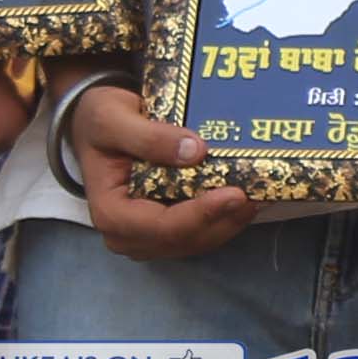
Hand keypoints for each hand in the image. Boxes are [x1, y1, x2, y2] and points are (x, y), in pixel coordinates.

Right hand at [70, 77, 262, 257]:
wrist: (96, 123)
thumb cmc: (99, 119)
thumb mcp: (112, 118)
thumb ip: (148, 136)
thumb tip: (195, 151)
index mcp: (111, 213)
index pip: (162, 226)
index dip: (201, 214)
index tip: (234, 193)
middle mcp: (129, 234)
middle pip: (185, 239)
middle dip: (224, 220)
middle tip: (258, 193)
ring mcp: (149, 236)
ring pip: (198, 240)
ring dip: (231, 222)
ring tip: (261, 194)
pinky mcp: (167, 229)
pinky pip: (201, 231)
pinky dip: (225, 218)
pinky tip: (248, 197)